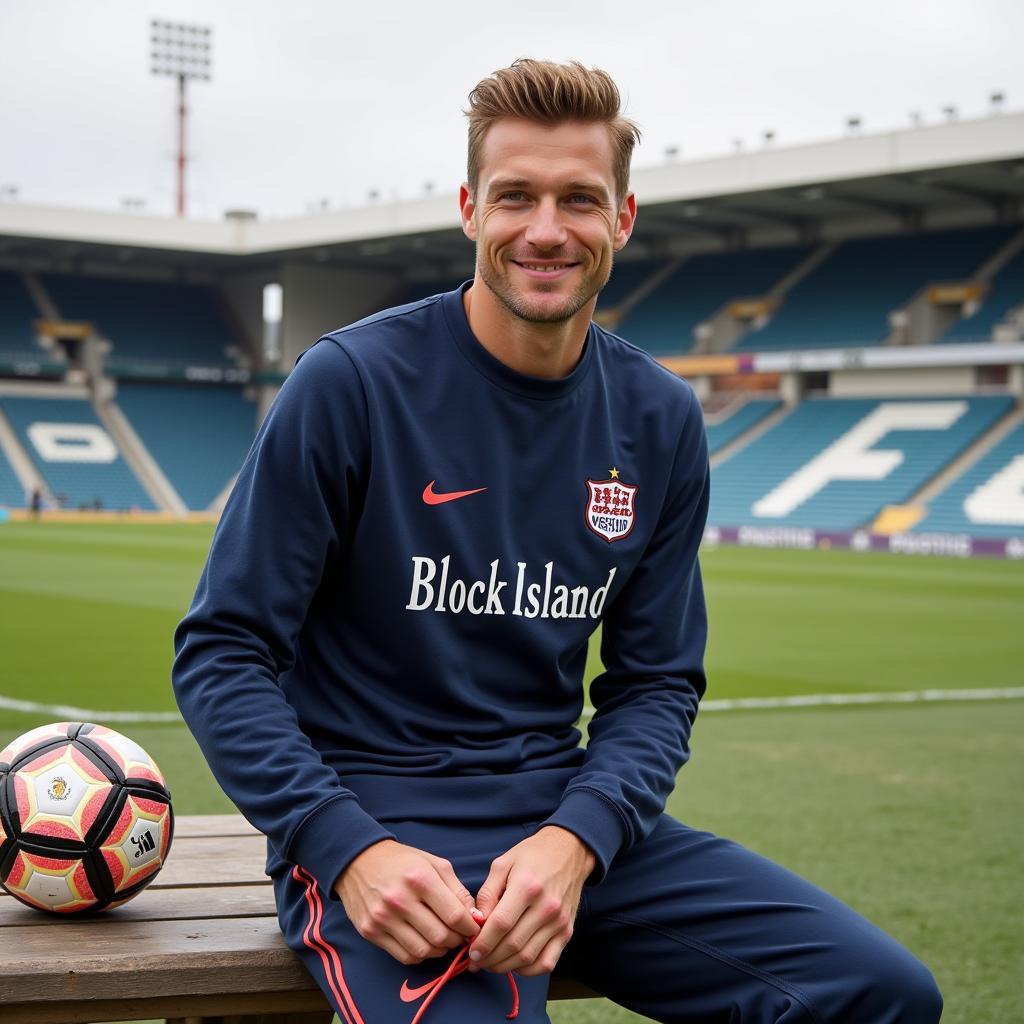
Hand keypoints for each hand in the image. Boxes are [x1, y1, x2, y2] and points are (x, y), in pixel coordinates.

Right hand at [334, 839, 479, 964]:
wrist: (359, 861)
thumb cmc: (403, 861)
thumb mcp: (435, 864)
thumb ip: (458, 890)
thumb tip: (475, 917)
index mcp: (420, 879)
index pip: (455, 915)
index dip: (470, 927)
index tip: (474, 928)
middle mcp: (400, 900)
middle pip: (440, 936)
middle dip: (456, 940)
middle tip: (459, 935)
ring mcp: (383, 918)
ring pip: (423, 950)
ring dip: (440, 950)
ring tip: (443, 939)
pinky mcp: (370, 932)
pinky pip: (404, 956)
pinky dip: (420, 955)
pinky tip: (424, 942)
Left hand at [469, 826, 595, 976]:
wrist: (569, 851)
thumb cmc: (532, 855)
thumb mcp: (503, 863)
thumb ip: (487, 892)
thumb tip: (477, 921)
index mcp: (527, 886)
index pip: (501, 924)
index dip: (483, 942)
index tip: (470, 951)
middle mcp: (546, 907)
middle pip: (513, 944)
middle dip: (489, 958)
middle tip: (476, 961)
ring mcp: (559, 922)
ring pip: (527, 957)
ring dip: (504, 966)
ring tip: (490, 964)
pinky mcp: (567, 932)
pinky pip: (547, 962)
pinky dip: (528, 970)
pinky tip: (514, 964)